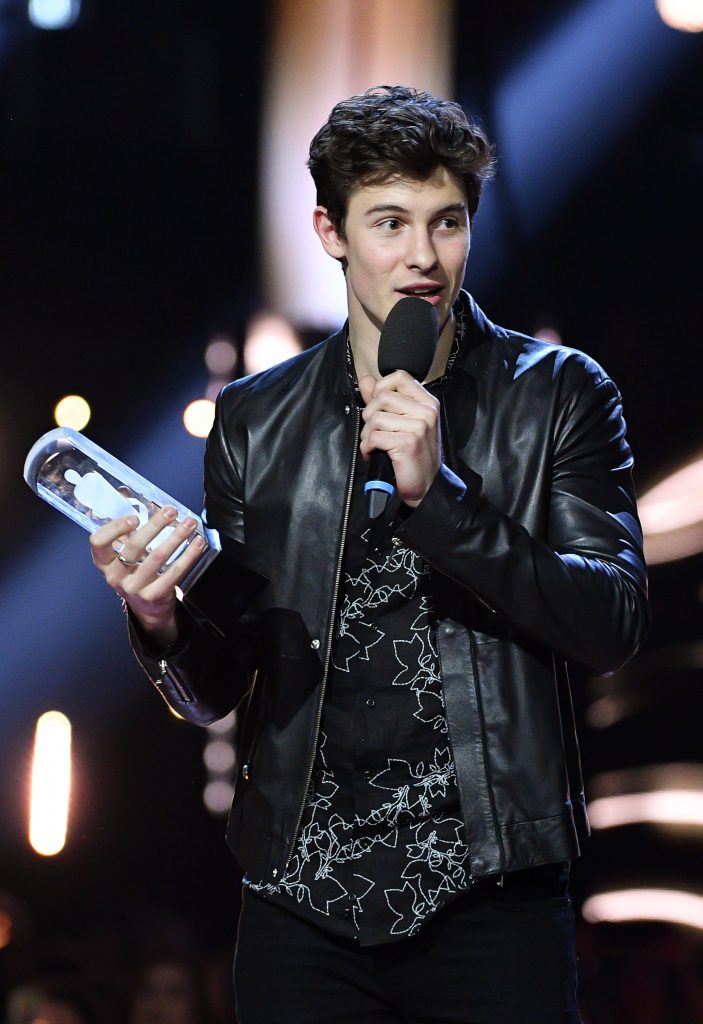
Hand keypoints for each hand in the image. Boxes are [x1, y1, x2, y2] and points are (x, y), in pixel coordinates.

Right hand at [89, 506, 207, 644]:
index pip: (98, 542)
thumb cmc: (135, 570)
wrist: (147, 606)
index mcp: (103, 562)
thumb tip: (126, 491)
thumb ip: (125, 526)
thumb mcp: (123, 552)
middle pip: (134, 546)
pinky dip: (188, 555)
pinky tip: (198, 543)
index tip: (135, 517)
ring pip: (157, 557)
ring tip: (190, 523)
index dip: (115, 528)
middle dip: (155, 525)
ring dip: (177, 536)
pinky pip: (174, 573)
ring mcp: (133, 588)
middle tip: (172, 511)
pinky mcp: (153, 596)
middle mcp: (114, 576)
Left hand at [358, 370, 440, 506]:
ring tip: (375, 445)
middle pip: (382, 397)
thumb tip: (366, 380)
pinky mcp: (408, 443)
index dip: (381, 388)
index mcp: (427, 402)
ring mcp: (418, 427)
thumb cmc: (414, 455)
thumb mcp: (402, 422)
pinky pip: (373, 437)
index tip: (378, 407)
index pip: (399, 376)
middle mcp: (426, 412)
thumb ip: (382, 400)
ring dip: (367, 434)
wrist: (426, 486)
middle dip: (369, 415)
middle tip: (374, 432)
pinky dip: (367, 448)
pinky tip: (374, 454)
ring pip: (375, 418)